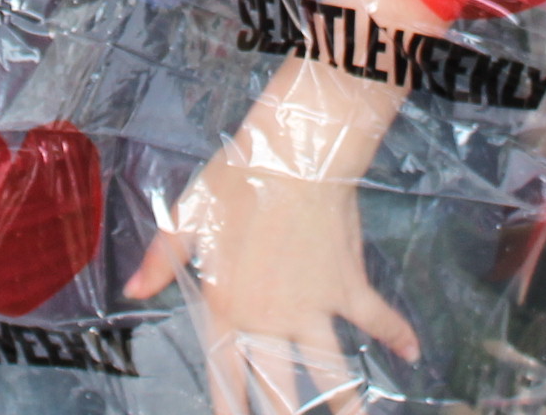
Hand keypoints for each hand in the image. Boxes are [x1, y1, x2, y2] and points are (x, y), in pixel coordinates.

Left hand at [124, 141, 415, 414]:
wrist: (296, 156)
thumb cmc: (237, 180)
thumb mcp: (187, 216)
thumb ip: (161, 259)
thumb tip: (131, 292)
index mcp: (229, 305)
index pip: (227, 373)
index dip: (230, 407)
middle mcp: (272, 318)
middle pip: (281, 387)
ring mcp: (314, 307)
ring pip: (332, 369)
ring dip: (346, 404)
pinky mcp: (348, 286)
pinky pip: (378, 318)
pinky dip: (398, 335)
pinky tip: (414, 354)